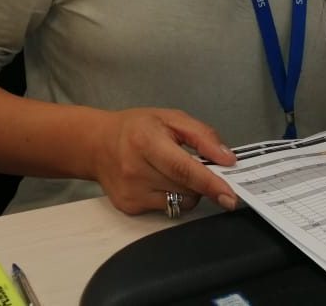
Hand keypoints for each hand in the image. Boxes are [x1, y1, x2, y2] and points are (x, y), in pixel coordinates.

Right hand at [91, 107, 237, 214]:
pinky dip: (172, 197)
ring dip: (188, 190)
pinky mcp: (129, 207)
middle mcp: (135, 169)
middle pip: (185, 187)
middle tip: (198, 166)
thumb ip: (203, 136)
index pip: (183, 168)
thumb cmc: (136, 128)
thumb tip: (227, 159)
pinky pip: (167, 209)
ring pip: (179, 202)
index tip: (229, 195)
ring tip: (172, 171)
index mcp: (146, 141)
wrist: (96, 144)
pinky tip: (159, 181)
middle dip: (202, 181)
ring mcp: (131, 192)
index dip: (209, 183)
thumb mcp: (171, 118)